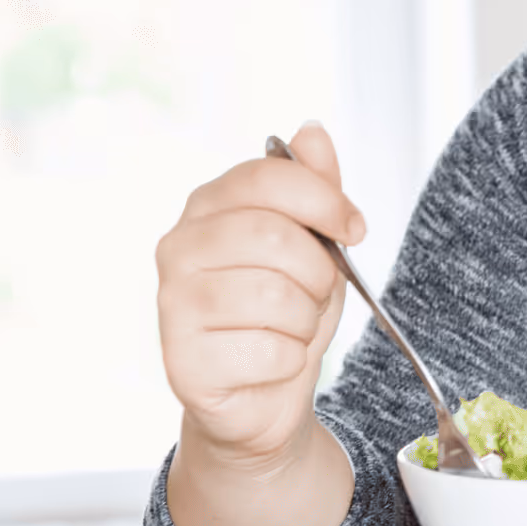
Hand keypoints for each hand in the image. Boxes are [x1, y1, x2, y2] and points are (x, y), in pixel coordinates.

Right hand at [155, 121, 365, 474]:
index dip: (325, 199)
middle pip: (275, 237)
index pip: (267, 176)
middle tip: (317, 292)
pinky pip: (270, 350)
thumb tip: (311, 130)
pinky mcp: (182, 362)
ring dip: (305, 319)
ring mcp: (172, 304)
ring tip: (289, 327)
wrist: (264, 395)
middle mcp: (177, 247)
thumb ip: (313, 186)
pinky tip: (268, 363)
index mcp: (207, 206)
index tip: (354, 228)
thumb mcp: (313, 241)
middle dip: (319, 271)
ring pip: (277, 297)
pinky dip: (289, 361)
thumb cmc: (287, 310)